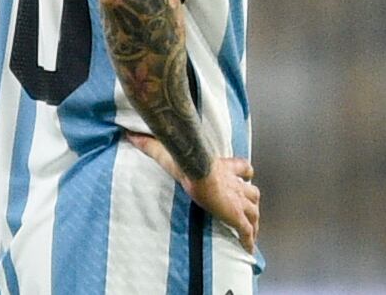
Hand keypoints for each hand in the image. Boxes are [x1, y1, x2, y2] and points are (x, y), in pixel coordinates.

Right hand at [126, 133, 259, 252]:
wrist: (198, 172)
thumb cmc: (187, 162)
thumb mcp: (167, 152)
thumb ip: (151, 145)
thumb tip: (131, 136)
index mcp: (223, 169)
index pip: (243, 167)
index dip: (245, 172)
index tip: (246, 177)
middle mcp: (235, 186)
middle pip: (253, 193)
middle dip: (251, 200)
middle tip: (249, 209)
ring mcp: (238, 202)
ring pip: (254, 213)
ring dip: (253, 222)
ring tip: (250, 233)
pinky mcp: (236, 217)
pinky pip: (246, 232)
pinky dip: (248, 241)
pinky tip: (248, 250)